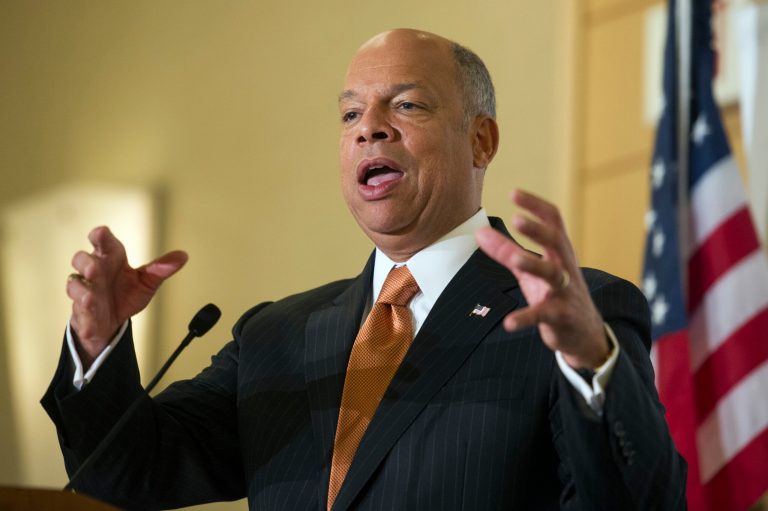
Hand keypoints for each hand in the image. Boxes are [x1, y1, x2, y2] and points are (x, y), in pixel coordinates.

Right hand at [66, 226, 187, 365]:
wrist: (113, 321)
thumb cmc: (125, 293)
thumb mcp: (146, 281)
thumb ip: (161, 269)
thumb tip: (183, 256)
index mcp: (111, 259)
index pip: (103, 243)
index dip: (100, 236)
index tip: (100, 233)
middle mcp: (95, 272)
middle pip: (81, 260)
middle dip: (85, 263)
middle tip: (94, 270)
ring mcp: (86, 291)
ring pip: (75, 286)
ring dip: (82, 292)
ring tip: (91, 299)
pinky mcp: (82, 313)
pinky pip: (79, 315)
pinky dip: (84, 321)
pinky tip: (89, 326)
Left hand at [475, 190, 608, 368]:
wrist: (584, 331)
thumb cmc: (553, 292)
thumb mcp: (529, 270)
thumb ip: (506, 251)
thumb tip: (479, 233)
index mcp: (558, 251)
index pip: (553, 220)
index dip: (535, 205)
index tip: (514, 193)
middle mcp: (564, 266)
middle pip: (556, 242)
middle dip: (538, 230)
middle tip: (517, 220)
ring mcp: (564, 291)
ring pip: (552, 274)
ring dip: (534, 264)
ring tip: (516, 259)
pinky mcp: (560, 316)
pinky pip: (542, 315)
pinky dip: (525, 318)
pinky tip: (508, 322)